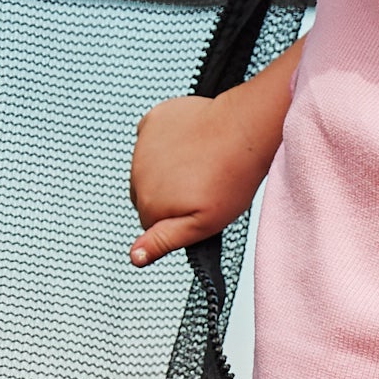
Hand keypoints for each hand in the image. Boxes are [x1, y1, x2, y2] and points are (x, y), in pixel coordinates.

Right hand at [128, 41, 301, 264]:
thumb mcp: (203, 224)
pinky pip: (149, 139)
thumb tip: (134, 257)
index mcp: (148, 203)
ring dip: (165, 169)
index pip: (150, 223)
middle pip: (145, 196)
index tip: (198, 206)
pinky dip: (163, 143)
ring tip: (198, 164)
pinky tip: (188, 143)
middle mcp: (137, 174)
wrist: (244, 131)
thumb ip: (164, 241)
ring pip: (147, 168)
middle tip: (200, 185)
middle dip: (167, 195)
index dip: (176, 219)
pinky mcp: (152, 121)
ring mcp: (142, 145)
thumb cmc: (231, 179)